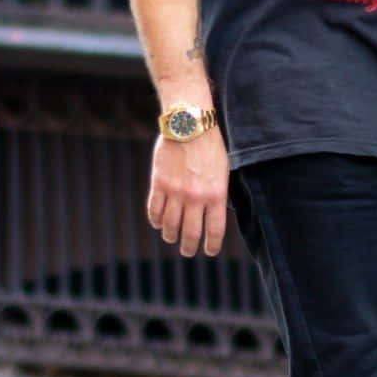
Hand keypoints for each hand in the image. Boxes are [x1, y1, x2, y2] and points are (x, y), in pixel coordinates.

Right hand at [146, 127, 229, 256]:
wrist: (189, 125)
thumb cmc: (210, 147)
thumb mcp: (222, 173)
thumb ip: (216, 195)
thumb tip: (211, 217)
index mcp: (216, 195)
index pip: (215, 230)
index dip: (212, 245)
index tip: (210, 251)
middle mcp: (196, 197)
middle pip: (190, 233)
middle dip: (189, 247)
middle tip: (188, 251)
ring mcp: (175, 192)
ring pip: (169, 225)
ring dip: (170, 236)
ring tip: (171, 238)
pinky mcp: (158, 184)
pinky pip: (154, 210)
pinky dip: (155, 221)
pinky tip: (157, 223)